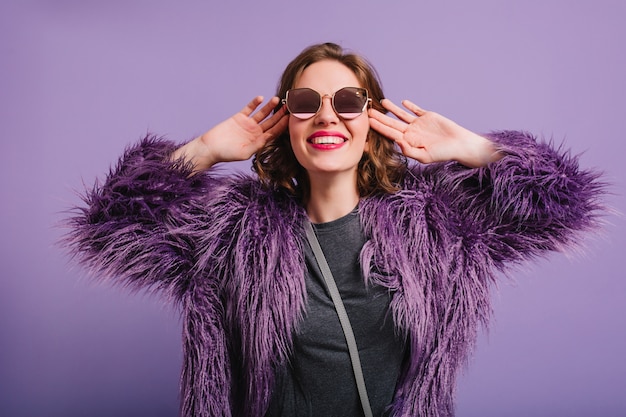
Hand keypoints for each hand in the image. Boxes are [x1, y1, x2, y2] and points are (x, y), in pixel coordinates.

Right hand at [174, 96, 287, 171]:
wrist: (210, 148)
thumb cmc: (226, 154)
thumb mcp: (243, 152)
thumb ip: (256, 145)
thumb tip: (267, 139)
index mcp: (259, 142)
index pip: (274, 132)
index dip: (282, 126)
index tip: (291, 119)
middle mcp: (256, 132)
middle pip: (271, 122)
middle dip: (280, 115)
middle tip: (289, 106)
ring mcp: (248, 124)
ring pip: (262, 114)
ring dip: (269, 107)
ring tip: (277, 99)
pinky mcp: (239, 118)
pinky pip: (249, 109)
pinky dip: (254, 103)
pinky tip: (260, 98)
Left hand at [368, 99, 498, 166]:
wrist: (460, 145)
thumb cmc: (443, 154)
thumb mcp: (425, 156)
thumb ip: (409, 150)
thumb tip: (396, 142)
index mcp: (408, 142)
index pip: (390, 133)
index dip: (378, 127)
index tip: (367, 121)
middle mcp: (411, 133)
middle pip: (392, 123)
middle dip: (380, 117)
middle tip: (367, 109)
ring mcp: (419, 124)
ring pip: (402, 115)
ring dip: (392, 109)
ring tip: (382, 101)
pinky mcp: (428, 116)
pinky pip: (416, 110)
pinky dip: (410, 106)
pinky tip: (402, 102)